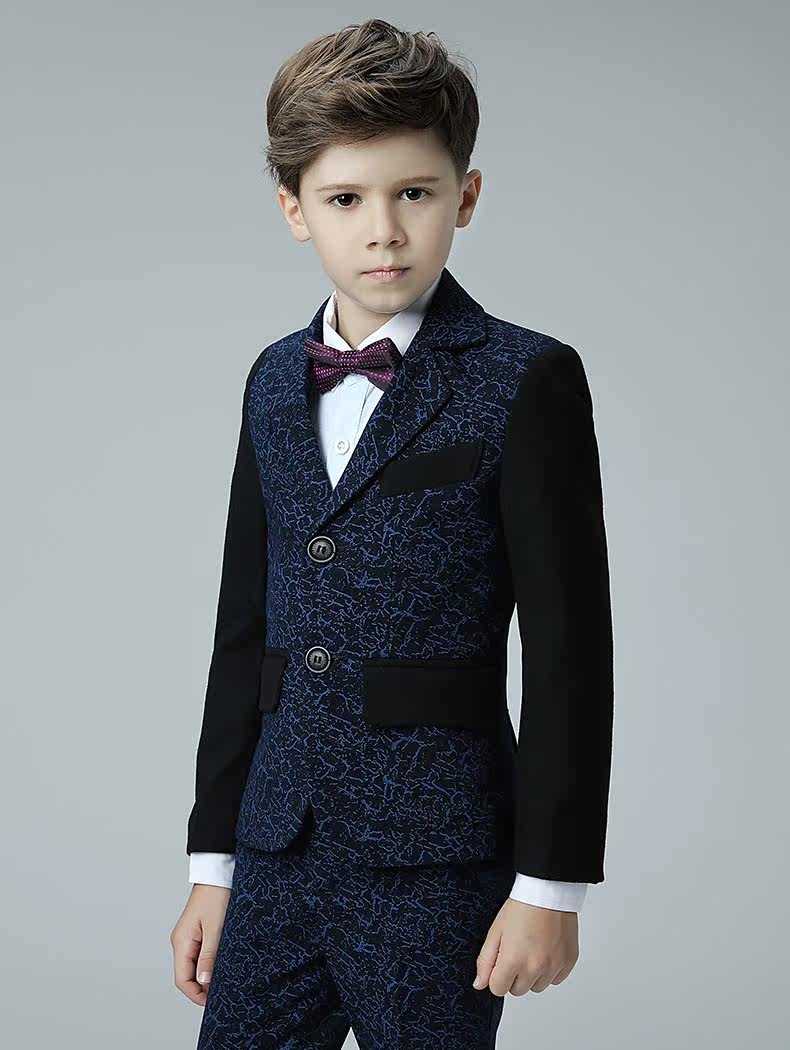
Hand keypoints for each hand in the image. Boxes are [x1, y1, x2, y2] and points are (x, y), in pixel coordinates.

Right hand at [170, 884, 230, 1005]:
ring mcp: (189, 937)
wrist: (218, 871)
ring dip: (207, 975)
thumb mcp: (216, 927)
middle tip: (223, 992)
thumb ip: (210, 955)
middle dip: (203, 987)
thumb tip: (204, 982)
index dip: (196, 995)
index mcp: (181, 942)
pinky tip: (223, 963)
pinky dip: (210, 962)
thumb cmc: (216, 895)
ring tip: (226, 979)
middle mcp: (181, 942)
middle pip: (187, 975)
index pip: (182, 980)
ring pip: (195, 966)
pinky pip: (201, 954)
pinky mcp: (198, 931)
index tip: (213, 1002)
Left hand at [473, 898, 578, 996]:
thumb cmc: (522, 906)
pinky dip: (550, 969)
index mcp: (513, 960)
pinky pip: (556, 979)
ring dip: (533, 974)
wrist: (548, 892)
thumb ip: (486, 960)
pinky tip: (546, 948)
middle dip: (514, 975)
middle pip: (518, 990)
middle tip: (518, 950)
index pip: (498, 989)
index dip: (497, 975)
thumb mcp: (496, 930)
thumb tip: (479, 984)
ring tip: (533, 948)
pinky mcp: (568, 962)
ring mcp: (554, 966)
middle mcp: (535, 968)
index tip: (501, 960)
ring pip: (538, 986)